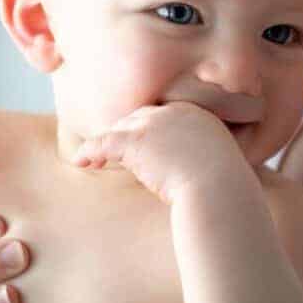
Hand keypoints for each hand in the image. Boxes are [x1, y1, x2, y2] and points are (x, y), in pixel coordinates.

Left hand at [72, 102, 254, 203]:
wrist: (219, 189)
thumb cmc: (221, 188)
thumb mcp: (215, 164)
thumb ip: (200, 159)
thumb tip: (190, 171)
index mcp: (194, 115)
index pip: (161, 116)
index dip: (146, 131)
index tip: (139, 146)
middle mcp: (172, 112)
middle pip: (137, 118)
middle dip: (123, 134)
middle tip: (111, 151)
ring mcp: (153, 123)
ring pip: (120, 129)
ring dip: (105, 144)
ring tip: (91, 159)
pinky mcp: (136, 139)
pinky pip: (105, 143)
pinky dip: (90, 151)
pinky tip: (80, 161)